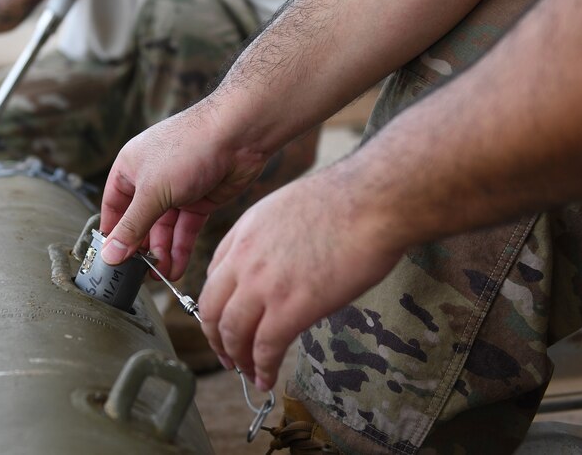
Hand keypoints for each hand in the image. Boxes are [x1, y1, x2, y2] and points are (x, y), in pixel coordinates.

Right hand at [99, 103, 269, 279]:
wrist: (238, 136)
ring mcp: (177, 190)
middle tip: (140, 275)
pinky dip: (181, 247)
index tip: (113, 261)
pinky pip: (185, 229)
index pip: (114, 207)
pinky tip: (176, 267)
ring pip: (164, 229)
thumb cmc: (189, 149)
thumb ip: (132, 226)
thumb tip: (109, 254)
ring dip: (162, 253)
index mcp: (130, 168)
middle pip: (140, 222)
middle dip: (142, 248)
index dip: (113, 234)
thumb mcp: (152, 192)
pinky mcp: (200, 200)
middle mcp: (151, 179)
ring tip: (162, 276)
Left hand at [197, 167, 406, 391]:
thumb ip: (270, 236)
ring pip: (233, 333)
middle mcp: (244, 260)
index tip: (224, 319)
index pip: (213, 277)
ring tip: (246, 372)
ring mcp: (264, 286)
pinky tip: (266, 379)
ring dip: (236, 358)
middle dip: (215, 338)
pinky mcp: (291, 309)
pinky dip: (262, 369)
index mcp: (243, 232)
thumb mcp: (286, 207)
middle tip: (226, 355)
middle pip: (212, 309)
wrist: (370, 202)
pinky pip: (265, 348)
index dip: (216, 305)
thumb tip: (278, 262)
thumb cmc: (344, 201)